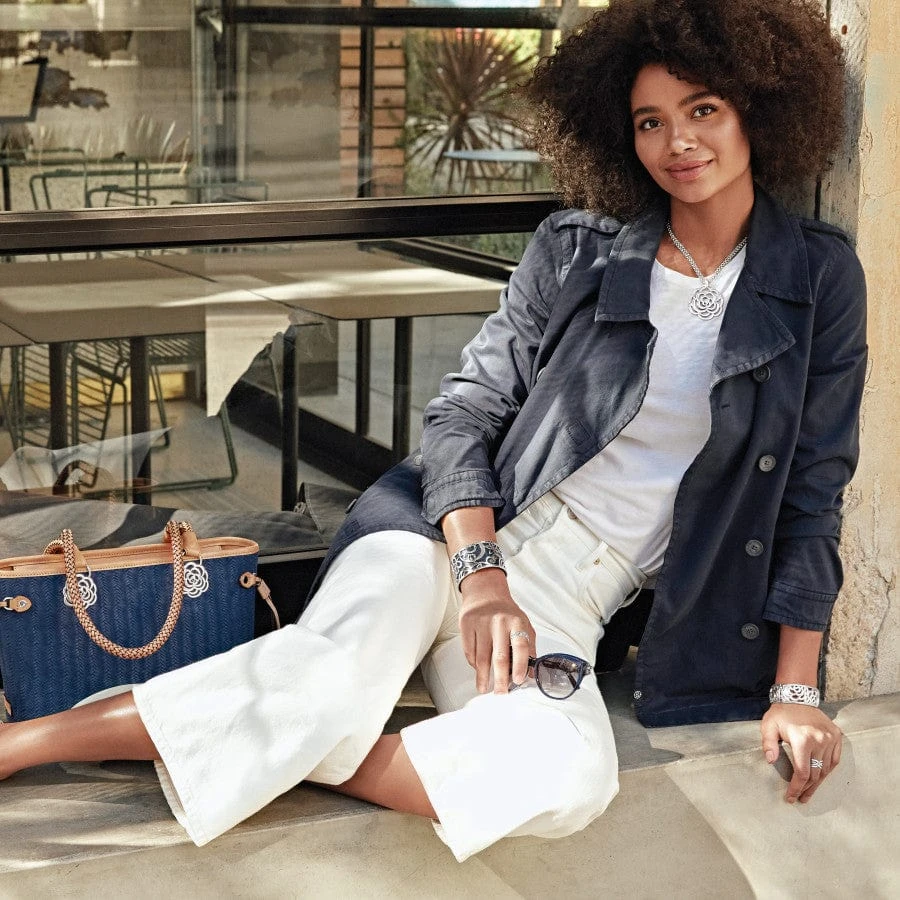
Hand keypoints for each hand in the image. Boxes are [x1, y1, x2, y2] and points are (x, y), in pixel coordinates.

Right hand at [458, 567, 534, 693]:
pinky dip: (473, 664)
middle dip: (500, 679)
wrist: (485, 593)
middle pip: (500, 656)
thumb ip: (528, 648)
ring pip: (481, 657)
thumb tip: (530, 674)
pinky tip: (477, 670)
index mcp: (517, 622)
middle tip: (500, 694)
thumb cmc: (507, 614)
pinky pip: (469, 650)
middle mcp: (500, 621)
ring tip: (484, 689)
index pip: (521, 647)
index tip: (518, 681)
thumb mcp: (523, 625)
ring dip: (482, 677)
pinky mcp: (466, 624)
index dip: (520, 665)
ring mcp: (481, 622)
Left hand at [761, 703, 842, 803]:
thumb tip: (770, 761)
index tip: (791, 797)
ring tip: (809, 793)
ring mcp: (830, 739)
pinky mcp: (837, 736)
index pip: (802, 772)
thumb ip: (768, 743)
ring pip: (826, 769)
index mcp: (803, 739)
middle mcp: (820, 740)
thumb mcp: (768, 726)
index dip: (796, 787)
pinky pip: (835, 760)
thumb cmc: (781, 713)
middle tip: (800, 798)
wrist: (798, 697)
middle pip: (815, 774)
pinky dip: (828, 771)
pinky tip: (821, 778)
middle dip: (807, 788)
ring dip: (818, 783)